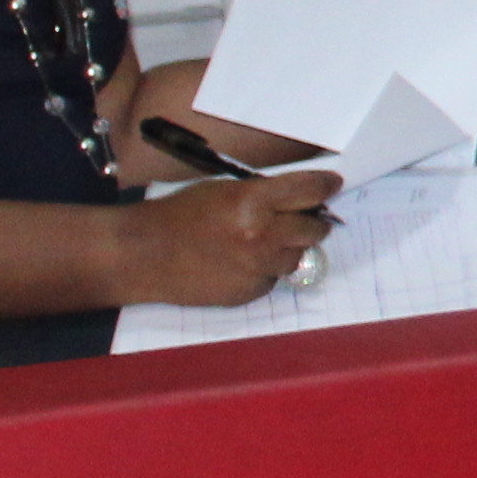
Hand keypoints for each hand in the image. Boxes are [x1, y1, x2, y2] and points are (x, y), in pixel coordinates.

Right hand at [117, 166, 338, 306]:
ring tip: (260, 241)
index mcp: (254, 202)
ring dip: (287, 248)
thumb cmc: (179, 215)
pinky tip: (240, 262)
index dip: (325, 186)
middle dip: (311, 221)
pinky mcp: (249, 292)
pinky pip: (273, 278)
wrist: (144, 255)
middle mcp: (261, 236)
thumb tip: (299, 197)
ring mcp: (257, 268)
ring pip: (297, 256)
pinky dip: (265, 270)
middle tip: (303, 217)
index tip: (332, 185)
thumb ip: (264, 194)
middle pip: (314, 228)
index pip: (310, 191)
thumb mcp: (223, 190)